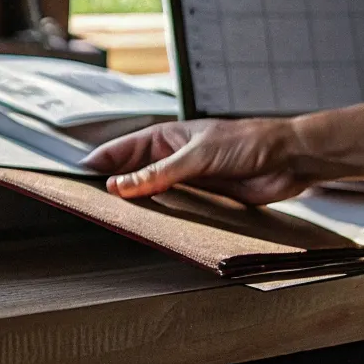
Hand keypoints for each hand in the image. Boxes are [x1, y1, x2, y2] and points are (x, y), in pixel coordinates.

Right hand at [82, 117, 317, 203]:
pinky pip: (174, 209)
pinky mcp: (202, 198)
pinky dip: (162, 217)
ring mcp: (185, 178)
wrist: (288, 159)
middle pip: (131, 174)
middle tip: (90, 203)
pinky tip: (150, 226)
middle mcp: (171, 158)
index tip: (75, 178)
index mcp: (164, 137)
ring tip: (114, 218)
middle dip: (112, 187)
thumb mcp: (197, 155)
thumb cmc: (248, 141)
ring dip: (138, 204)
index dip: (97, 164)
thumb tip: (122, 186)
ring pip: (151, 193)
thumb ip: (159, 173)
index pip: (120, 150)